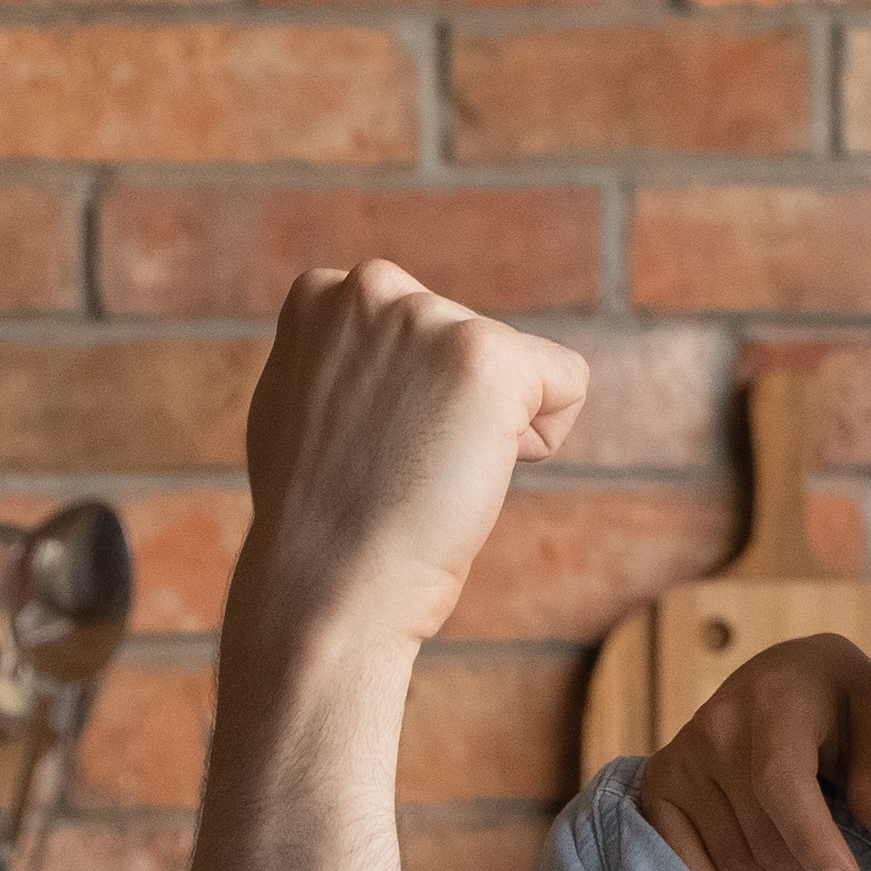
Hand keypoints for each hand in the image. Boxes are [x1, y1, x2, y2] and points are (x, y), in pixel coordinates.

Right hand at [224, 263, 587, 677]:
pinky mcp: (489, 355)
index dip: (409, 401)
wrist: (325, 582)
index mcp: (322, 295)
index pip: (421, 329)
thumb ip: (342, 361)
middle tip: (400, 467)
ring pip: (519, 370)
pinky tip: (474, 473)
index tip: (370, 446)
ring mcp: (431, 317)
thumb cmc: (314, 520)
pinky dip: (543, 440)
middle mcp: (373, 288)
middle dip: (452, 410)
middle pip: (472, 344)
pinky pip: (568, 382)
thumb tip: (376, 361)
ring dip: (492, 430)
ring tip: (426, 474)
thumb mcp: (301, 407)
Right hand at [626, 630, 870, 870]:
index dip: (813, 842)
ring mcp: (679, 764)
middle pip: (762, 839)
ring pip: (733, 863)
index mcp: (776, 699)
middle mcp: (715, 730)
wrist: (781, 681)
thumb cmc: (845, 706)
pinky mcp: (658, 794)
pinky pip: (682, 862)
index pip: (781, 781)